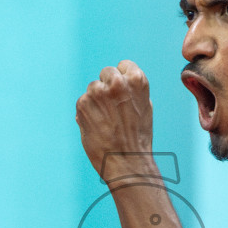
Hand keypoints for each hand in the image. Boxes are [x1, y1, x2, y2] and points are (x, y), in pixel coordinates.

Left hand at [76, 60, 155, 182]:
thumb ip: (133, 90)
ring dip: (96, 101)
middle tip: (113, 109)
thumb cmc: (138, 137)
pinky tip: (98, 126)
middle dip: (107, 87)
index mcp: (136, 80)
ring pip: (93, 88)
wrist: (126, 161)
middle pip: (106, 73)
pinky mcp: (82, 103)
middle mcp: (116, 82)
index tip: (123, 94)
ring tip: (107, 121)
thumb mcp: (144, 107)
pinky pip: (83, 102)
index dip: (123, 80)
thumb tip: (121, 80)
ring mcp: (97, 92)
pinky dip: (88, 112)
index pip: (124, 66)